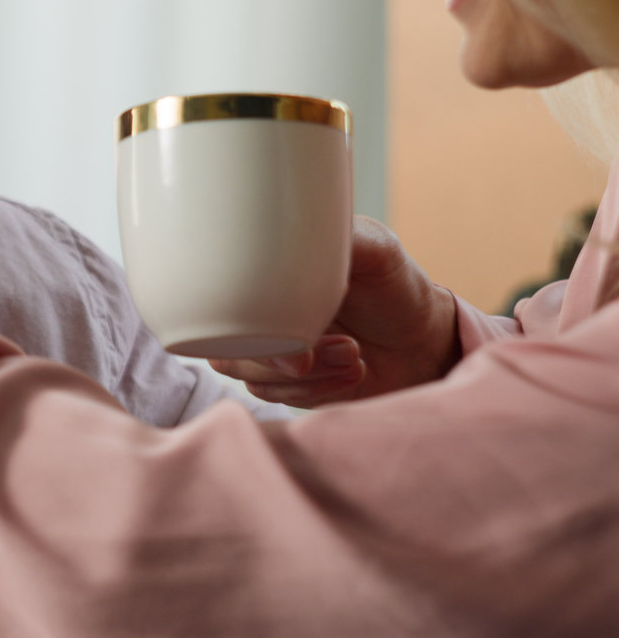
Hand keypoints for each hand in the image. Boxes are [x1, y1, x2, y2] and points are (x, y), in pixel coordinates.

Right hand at [208, 216, 461, 407]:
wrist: (425, 339)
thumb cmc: (395, 286)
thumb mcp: (375, 248)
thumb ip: (339, 239)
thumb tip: (296, 241)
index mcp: (261, 278)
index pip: (212, 303)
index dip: (236, 326)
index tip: (290, 338)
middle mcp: (257, 316)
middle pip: (225, 350)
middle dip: (278, 359)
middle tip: (335, 350)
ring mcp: (270, 354)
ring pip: (254, 379)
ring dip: (308, 377)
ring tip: (355, 357)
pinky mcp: (287, 387)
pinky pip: (280, 398)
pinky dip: (319, 391)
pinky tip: (354, 373)